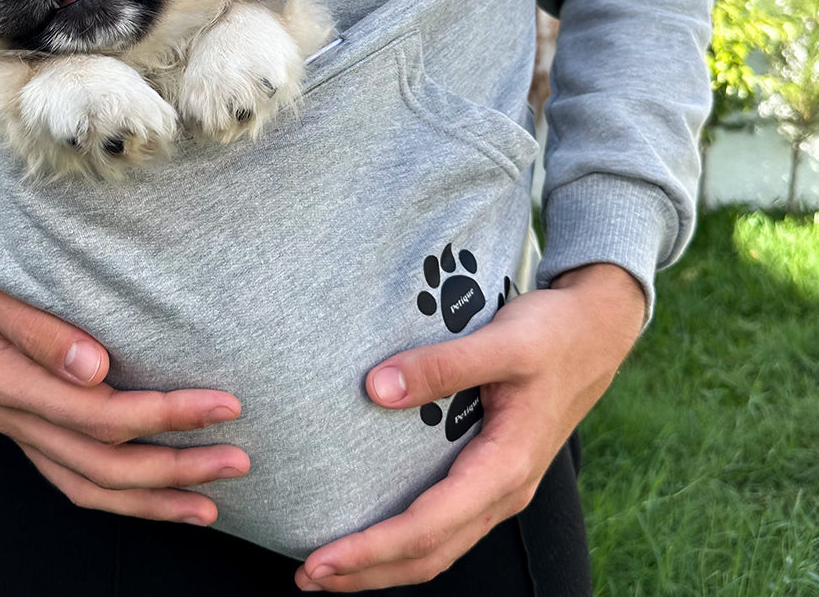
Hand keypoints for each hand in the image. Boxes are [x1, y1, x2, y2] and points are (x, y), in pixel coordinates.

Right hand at [0, 181, 248, 524]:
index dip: (166, 416)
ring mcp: (20, 427)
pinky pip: (75, 479)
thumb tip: (94, 369)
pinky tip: (162, 498)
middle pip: (103, 462)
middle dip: (175, 467)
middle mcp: (14, 415)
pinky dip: (121, 496)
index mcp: (7, 380)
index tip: (225, 404)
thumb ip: (36, 326)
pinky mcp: (28, 426)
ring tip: (213, 502)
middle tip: (240, 459)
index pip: (100, 416)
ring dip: (154, 498)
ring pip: (90, 485)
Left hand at [295, 263, 644, 590]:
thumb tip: (375, 389)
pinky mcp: (493, 474)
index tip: (321, 558)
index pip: (428, 527)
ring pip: (439, 547)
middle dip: (368, 572)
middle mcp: (504, 490)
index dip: (372, 549)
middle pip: (429, 554)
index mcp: (506, 467)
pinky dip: (407, 540)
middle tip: (307, 574)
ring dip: (384, 563)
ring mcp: (501, 487)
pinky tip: (375, 529)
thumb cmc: (551, 335)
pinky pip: (447, 525)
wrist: (596, 332)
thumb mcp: (500, 342)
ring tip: (330, 566)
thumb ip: (441, 365)